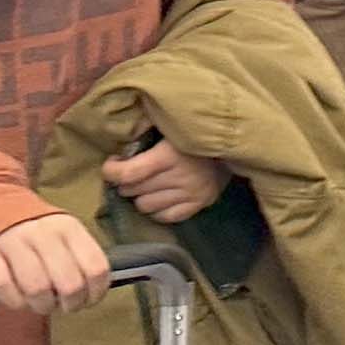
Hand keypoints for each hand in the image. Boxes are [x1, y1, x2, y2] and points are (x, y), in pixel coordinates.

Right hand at [0, 212, 112, 315]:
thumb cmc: (37, 236)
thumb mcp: (66, 237)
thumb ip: (83, 262)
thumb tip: (94, 293)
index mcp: (69, 228)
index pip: (96, 268)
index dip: (95, 293)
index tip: (88, 299)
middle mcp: (42, 233)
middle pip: (69, 284)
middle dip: (70, 304)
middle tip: (63, 304)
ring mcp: (13, 244)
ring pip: (38, 289)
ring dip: (42, 306)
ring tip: (41, 302)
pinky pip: (6, 290)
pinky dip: (16, 302)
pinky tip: (20, 298)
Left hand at [104, 138, 229, 223]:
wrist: (233, 141)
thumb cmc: (193, 131)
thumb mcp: (169, 127)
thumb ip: (145, 135)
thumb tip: (117, 149)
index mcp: (169, 155)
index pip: (129, 173)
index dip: (112, 172)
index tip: (111, 165)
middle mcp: (180, 177)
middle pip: (134, 191)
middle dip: (126, 183)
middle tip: (131, 174)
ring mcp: (191, 193)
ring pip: (146, 207)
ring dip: (141, 197)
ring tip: (147, 186)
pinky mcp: (200, 204)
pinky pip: (165, 217)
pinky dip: (158, 210)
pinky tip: (160, 198)